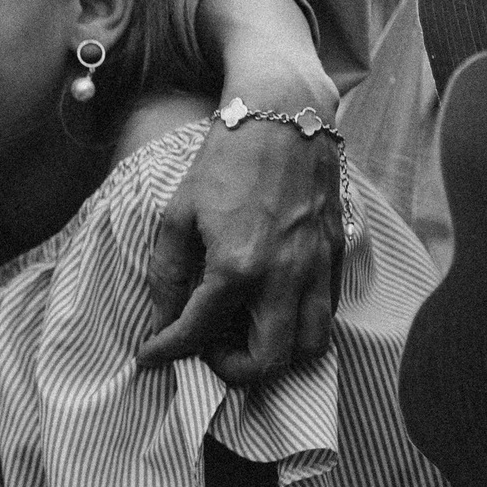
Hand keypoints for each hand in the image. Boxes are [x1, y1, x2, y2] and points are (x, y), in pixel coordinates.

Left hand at [137, 109, 344, 385]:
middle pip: (269, 362)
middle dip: (231, 369)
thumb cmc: (226, 161)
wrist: (283, 117)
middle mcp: (284, 276)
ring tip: (243, 335)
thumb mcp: (178, 214)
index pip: (198, 332)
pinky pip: (327, 316)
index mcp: (237, 265)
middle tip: (206, 348)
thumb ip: (168, 274)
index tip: (150, 354)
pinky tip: (270, 311)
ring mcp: (317, 269)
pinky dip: (299, 330)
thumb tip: (162, 320)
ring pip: (310, 348)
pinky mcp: (336, 257)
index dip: (166, 351)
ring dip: (275, 357)